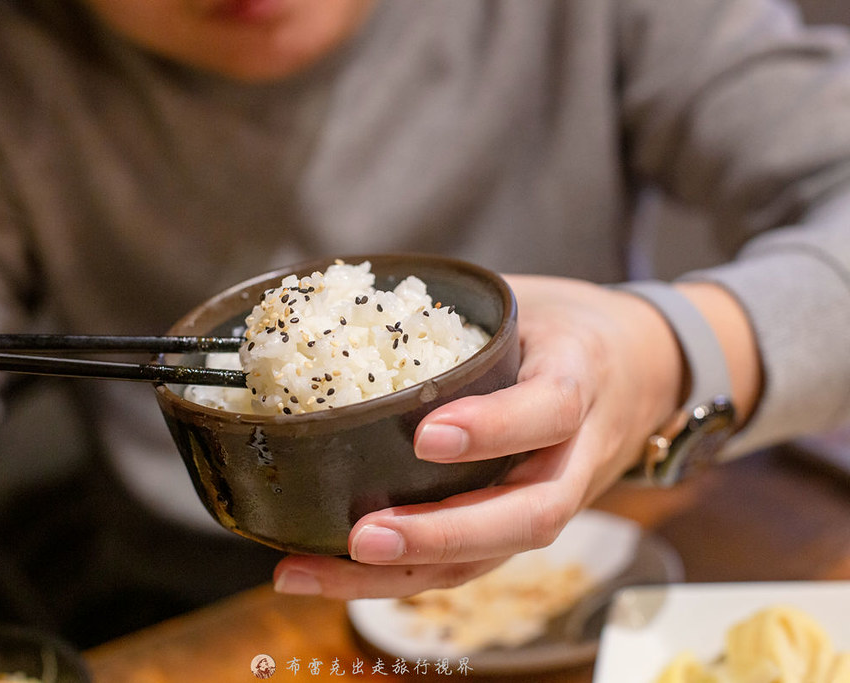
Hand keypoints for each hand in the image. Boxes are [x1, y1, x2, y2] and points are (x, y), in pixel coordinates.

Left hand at [273, 274, 687, 598]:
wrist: (645, 372)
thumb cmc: (568, 331)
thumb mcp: (529, 302)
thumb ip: (458, 311)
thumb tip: (344, 297)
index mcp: (581, 380)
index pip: (550, 411)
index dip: (494, 428)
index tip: (427, 435)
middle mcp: (574, 457)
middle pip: (528, 517)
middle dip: (442, 535)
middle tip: (362, 538)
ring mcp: (553, 501)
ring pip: (491, 559)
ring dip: (400, 577)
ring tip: (313, 574)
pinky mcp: (522, 527)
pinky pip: (469, 563)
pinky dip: (398, 577)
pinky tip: (328, 574)